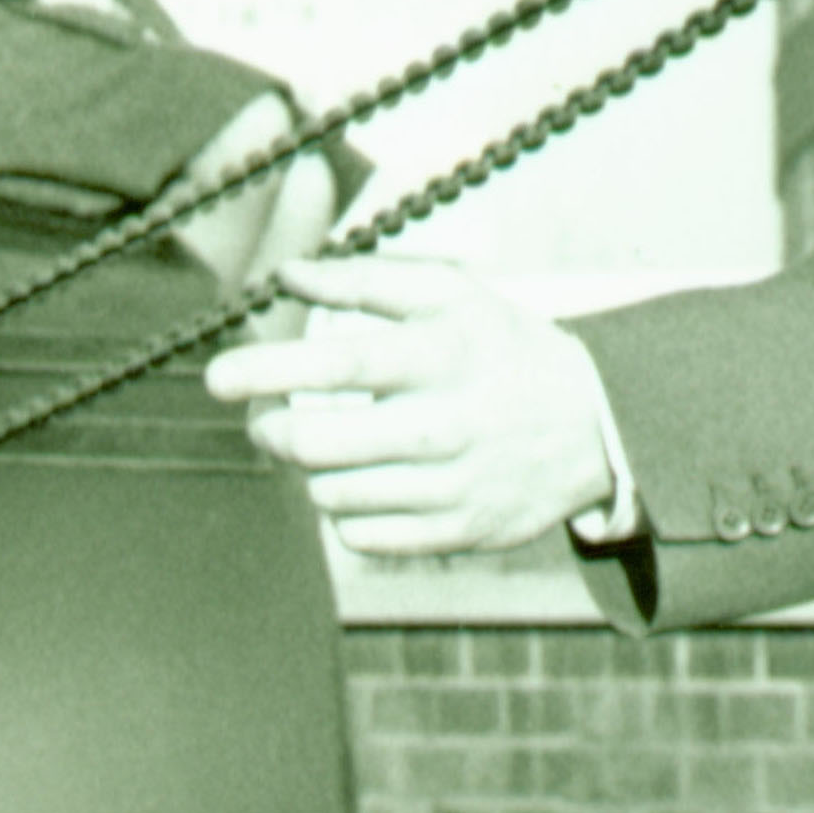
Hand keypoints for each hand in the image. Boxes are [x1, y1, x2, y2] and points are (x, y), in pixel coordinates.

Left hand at [209, 252, 620, 560]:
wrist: (596, 425)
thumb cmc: (502, 346)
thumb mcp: (451, 293)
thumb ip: (365, 278)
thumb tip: (286, 276)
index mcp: (443, 354)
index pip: (342, 363)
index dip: (272, 368)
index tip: (217, 374)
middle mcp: (447, 424)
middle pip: (324, 444)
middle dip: (272, 432)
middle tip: (263, 419)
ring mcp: (454, 487)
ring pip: (335, 495)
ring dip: (311, 470)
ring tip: (325, 446)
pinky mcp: (460, 534)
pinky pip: (365, 537)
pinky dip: (346, 511)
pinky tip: (363, 482)